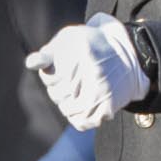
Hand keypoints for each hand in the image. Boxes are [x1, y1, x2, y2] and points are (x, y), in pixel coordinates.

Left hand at [26, 14, 148, 129]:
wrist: (131, 54)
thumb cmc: (93, 44)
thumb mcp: (70, 38)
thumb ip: (49, 51)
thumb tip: (30, 63)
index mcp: (82, 51)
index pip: (49, 76)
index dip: (49, 76)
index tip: (58, 70)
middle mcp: (92, 72)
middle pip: (57, 94)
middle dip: (57, 91)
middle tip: (68, 84)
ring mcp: (102, 91)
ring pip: (68, 110)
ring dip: (67, 106)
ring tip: (74, 97)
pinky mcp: (109, 105)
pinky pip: (83, 122)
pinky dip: (78, 119)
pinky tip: (81, 109)